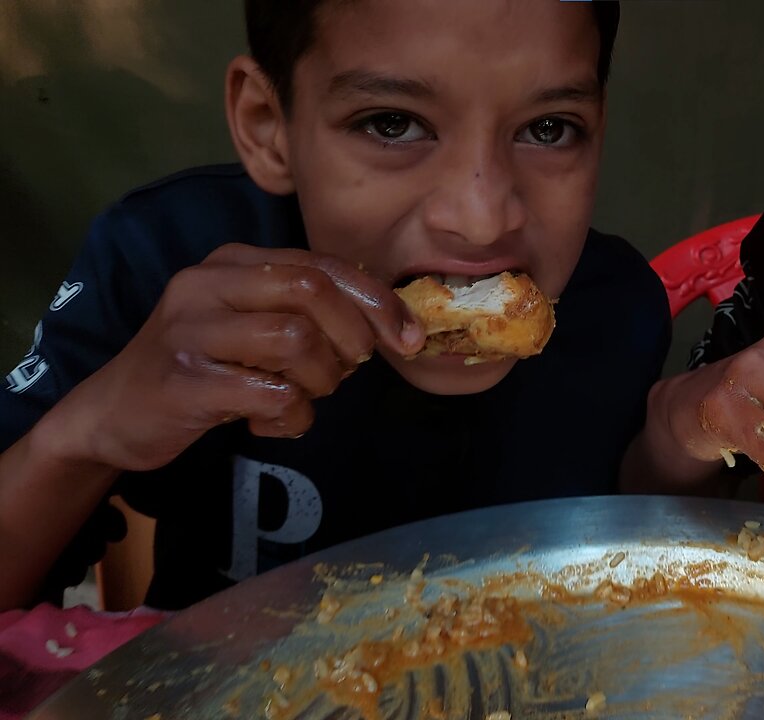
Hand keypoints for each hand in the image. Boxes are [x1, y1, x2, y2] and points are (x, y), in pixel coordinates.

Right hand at [54, 244, 423, 471]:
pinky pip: (270, 394)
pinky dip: (291, 415)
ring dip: (320, 380)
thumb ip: (307, 314)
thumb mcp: (252, 326)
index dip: (378, 302)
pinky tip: (270, 421)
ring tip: (301, 396)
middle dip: (352, 338)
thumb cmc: (203, 369)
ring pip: (296, 340)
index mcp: (233, 262)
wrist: (112, 414)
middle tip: (345, 372)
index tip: (409, 338)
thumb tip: (386, 326)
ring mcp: (190, 330)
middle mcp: (207, 283)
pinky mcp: (182, 380)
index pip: (323, 265)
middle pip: (313, 292)